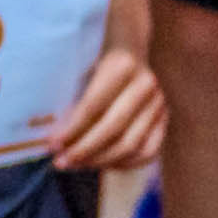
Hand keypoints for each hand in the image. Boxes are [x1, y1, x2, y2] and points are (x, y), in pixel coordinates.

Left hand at [51, 45, 166, 172]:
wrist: (129, 52)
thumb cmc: (94, 66)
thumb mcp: (81, 73)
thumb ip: (71, 104)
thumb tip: (53, 141)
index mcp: (122, 65)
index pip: (94, 106)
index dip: (72, 129)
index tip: (52, 145)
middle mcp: (146, 84)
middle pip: (114, 128)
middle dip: (85, 150)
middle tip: (61, 162)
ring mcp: (159, 104)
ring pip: (131, 144)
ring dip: (100, 160)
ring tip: (76, 165)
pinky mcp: (164, 120)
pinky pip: (147, 152)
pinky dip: (124, 163)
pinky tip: (102, 165)